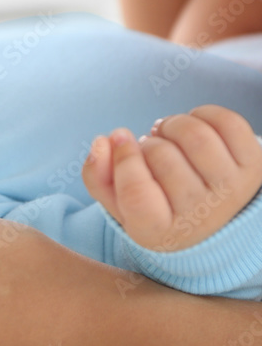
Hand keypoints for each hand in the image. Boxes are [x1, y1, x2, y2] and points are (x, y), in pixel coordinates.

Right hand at [82, 104, 261, 250]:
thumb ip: (98, 175)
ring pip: (195, 136)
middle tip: (147, 149)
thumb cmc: (156, 207)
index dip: (123, 157)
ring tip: (166, 134)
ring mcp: (231, 191)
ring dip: (172, 124)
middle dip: (146, 143)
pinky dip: (204, 113)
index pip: (136, 191)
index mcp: (159, 232)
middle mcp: (200, 216)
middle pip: (161, 156)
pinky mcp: (255, 168)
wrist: (210, 223)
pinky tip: (192, 124)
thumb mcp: (117, 202)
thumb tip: (103, 141)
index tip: (118, 138)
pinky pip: (229, 123)